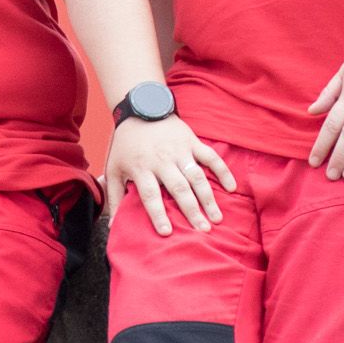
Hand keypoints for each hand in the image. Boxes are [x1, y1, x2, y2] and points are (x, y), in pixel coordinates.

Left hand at [106, 113, 234, 234]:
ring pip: (197, 177)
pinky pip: (211, 157)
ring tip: (216, 218)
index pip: (150, 195)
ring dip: (208, 198)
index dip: (158, 214)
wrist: (141, 110)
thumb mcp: (114, 168)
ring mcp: (180, 151)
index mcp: (141, 167)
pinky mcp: (193, 142)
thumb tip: (112, 226)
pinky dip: (223, 171)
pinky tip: (231, 188)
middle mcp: (162, 160)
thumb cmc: (126, 145)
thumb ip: (114, 196)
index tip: (166, 232)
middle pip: (178, 189)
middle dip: (191, 210)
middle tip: (202, 230)